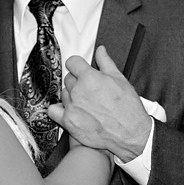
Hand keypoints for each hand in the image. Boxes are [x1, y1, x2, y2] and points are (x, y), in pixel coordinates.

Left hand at [48, 45, 151, 162]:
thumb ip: (106, 62)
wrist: (130, 134)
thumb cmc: (128, 109)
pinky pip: (53, 111)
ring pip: (64, 93)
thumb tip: (100, 51)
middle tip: (90, 90)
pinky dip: (58, 109)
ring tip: (86, 103)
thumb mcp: (120, 80)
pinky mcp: (69, 122)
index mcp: (90, 78)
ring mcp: (72, 107)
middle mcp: (78, 91)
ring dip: (72, 96)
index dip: (78, 65)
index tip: (80, 69)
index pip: (72, 62)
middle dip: (78, 81)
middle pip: (68, 78)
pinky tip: (68, 110)